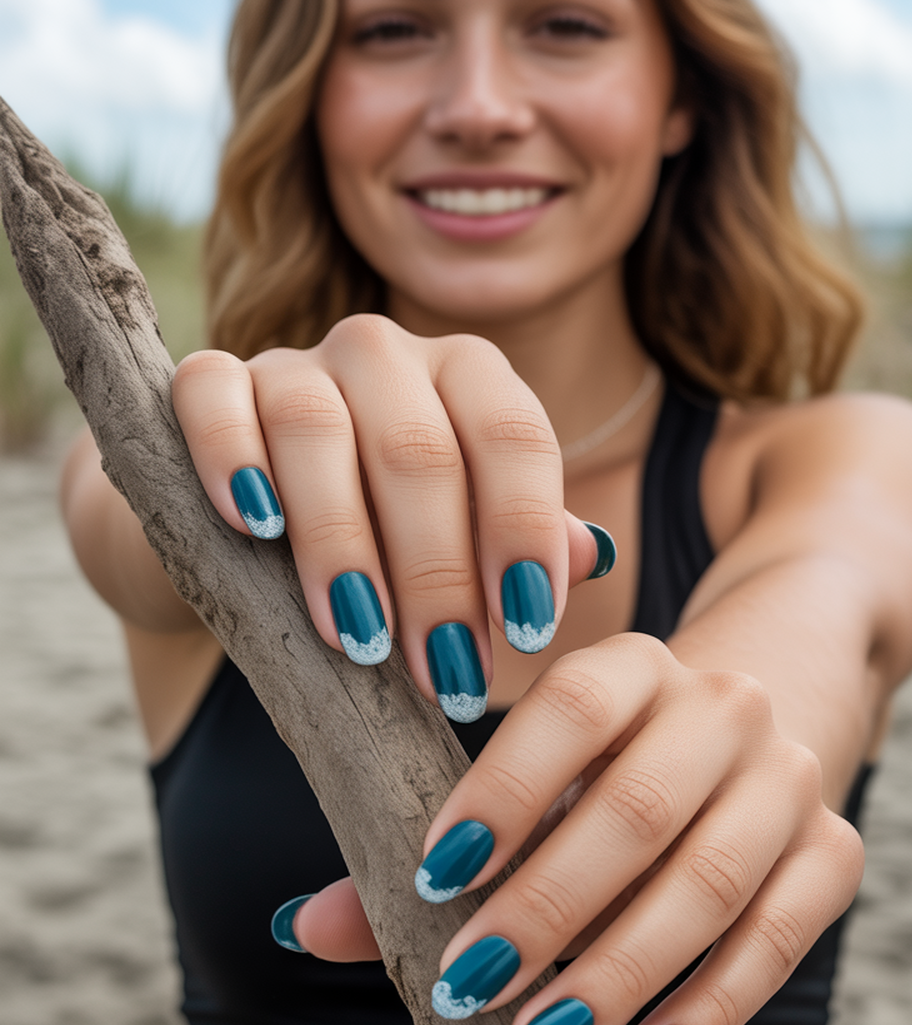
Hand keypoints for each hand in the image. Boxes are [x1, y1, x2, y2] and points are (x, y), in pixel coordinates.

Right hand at [173, 315, 601, 714]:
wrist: (261, 514)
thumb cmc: (393, 532)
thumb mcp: (468, 530)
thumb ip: (527, 537)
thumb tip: (589, 554)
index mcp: (466, 372)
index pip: (513, 434)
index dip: (524, 531)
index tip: (529, 629)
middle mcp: (383, 352)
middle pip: (418, 448)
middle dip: (438, 572)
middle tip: (447, 672)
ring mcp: (291, 360)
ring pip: (315, 428)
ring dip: (341, 542)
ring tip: (361, 638)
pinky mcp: (209, 379)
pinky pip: (212, 396)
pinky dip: (230, 455)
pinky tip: (256, 526)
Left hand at [292, 632, 863, 1024]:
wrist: (742, 737)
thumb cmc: (594, 772)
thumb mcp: (521, 785)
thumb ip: (423, 850)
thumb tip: (301, 927)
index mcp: (632, 664)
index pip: (571, 708)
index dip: (503, 792)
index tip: (432, 881)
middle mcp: (722, 704)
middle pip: (637, 808)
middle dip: (544, 910)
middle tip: (466, 990)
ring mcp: (791, 776)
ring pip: (710, 884)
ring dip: (617, 977)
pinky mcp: (837, 852)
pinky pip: (779, 941)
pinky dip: (707, 1012)